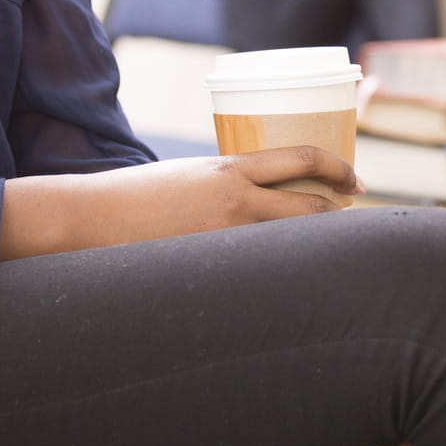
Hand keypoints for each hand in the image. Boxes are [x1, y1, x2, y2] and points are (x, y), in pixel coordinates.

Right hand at [0, 147, 359, 257]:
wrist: (90, 218)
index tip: (354, 181)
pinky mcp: (211, 268)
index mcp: (229, 168)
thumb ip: (227, 185)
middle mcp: (235, 200)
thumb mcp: (191, 176)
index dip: (338, 168)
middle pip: (311, 208)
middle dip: (339, 216)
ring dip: (315, 250)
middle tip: (350, 223)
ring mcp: (224, 238)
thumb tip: (257, 201)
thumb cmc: (137, 196)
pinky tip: (287, 287)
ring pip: (292, 244)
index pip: (302, 158)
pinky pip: (260, 273)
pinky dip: (280, 276)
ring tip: (328, 258)